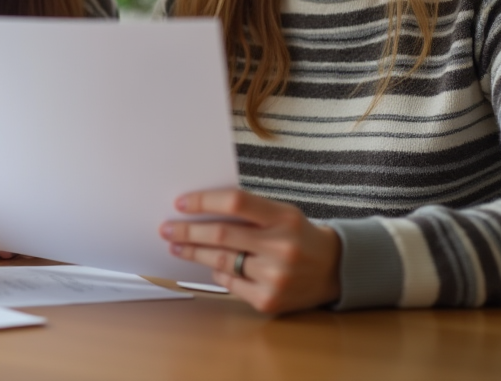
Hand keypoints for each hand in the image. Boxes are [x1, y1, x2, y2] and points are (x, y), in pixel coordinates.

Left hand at [160, 189, 340, 314]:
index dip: (203, 201)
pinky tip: (210, 265)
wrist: (334, 269)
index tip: (180, 203)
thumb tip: (199, 209)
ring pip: (221, 261)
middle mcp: (281, 247)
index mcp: (283, 217)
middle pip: (221, 234)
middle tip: (167, 228)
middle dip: (187, 231)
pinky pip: (230, 283)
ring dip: (193, 253)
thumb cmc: (298, 235)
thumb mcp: (282, 213)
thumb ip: (248, 210)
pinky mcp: (269, 300)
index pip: (235, 202)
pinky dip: (218, 272)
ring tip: (177, 246)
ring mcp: (275, 276)